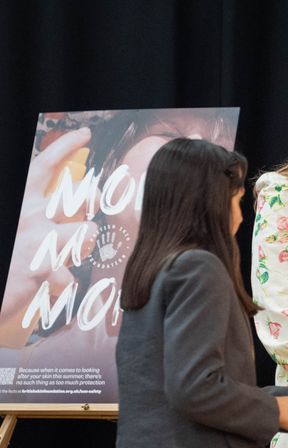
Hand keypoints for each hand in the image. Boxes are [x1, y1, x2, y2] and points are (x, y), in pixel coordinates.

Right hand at [0, 127, 98, 346]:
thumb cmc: (7, 256)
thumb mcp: (18, 227)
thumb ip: (41, 213)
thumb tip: (73, 208)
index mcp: (21, 201)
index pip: (44, 165)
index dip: (64, 147)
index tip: (84, 133)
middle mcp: (28, 215)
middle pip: (79, 196)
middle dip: (93, 201)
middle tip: (91, 209)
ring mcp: (35, 240)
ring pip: (86, 233)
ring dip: (83, 246)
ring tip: (66, 256)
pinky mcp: (41, 267)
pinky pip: (71, 274)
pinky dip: (64, 284)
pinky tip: (52, 287)